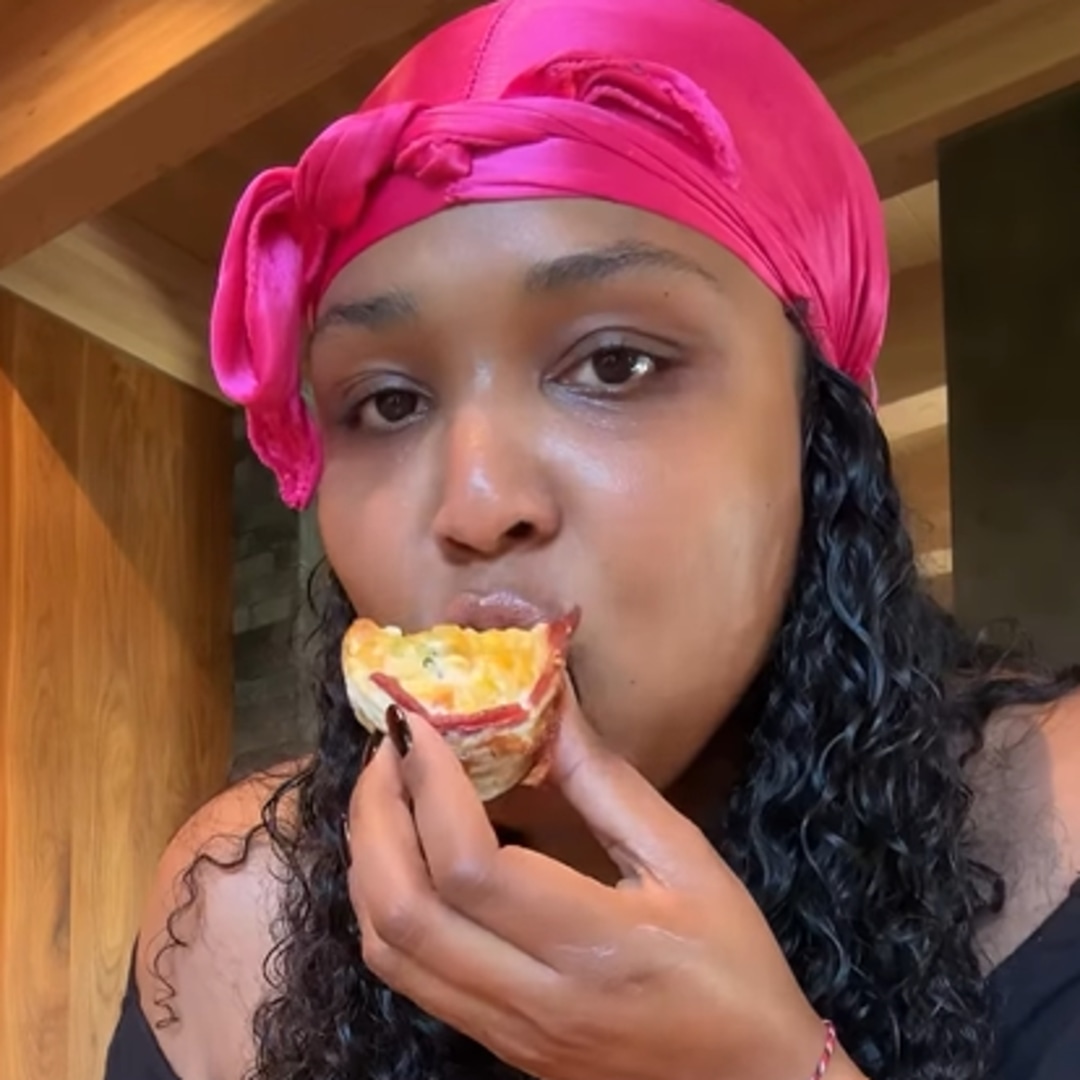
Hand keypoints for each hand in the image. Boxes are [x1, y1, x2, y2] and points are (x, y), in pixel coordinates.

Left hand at [347, 684, 863, 1079]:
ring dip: (367, 859)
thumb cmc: (731, 964)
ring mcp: (503, 1032)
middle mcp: (531, 1001)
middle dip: (375, 816)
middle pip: (405, 911)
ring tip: (384, 790)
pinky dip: (380, 906)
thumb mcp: (686, 859)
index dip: (429, 787)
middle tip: (387, 748)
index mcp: (592, 948)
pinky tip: (399, 855)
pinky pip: (405, 975)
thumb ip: (606, 783)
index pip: (470, 868)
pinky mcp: (492, 1044)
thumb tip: (549, 702)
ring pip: (388, 949)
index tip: (420, 725)